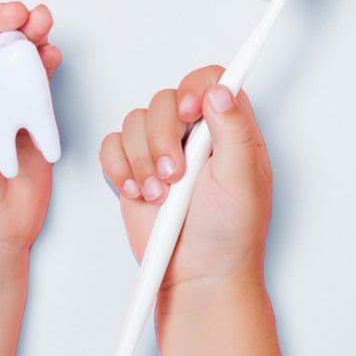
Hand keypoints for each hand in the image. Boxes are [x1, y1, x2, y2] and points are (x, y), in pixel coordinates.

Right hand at [99, 66, 271, 287]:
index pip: (212, 81)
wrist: (198, 275)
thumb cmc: (230, 235)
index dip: (196, 87)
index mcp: (229, 130)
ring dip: (142, 160)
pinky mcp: (133, 169)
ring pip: (134, 121)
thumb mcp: (243, 181)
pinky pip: (111, 145)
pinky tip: (137, 192)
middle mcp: (194, 134)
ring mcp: (161, 150)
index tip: (191, 112)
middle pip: (165, 100)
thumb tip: (221, 90)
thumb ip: (234, 131)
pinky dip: (119, 168)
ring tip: (159, 194)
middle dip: (163, 138)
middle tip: (174, 175)